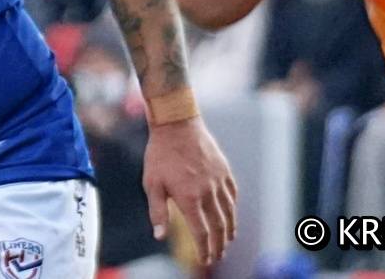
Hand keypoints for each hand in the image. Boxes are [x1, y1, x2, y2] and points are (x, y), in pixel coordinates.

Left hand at [142, 116, 237, 265]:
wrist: (176, 124)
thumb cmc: (160, 154)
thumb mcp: (151, 183)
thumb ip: (158, 212)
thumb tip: (159, 236)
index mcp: (189, 198)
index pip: (201, 233)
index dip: (204, 250)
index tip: (205, 260)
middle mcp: (207, 192)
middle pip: (218, 227)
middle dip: (219, 245)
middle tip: (217, 256)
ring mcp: (218, 181)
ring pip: (229, 213)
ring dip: (229, 231)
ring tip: (227, 241)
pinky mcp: (224, 171)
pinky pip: (232, 195)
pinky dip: (233, 209)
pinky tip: (230, 215)